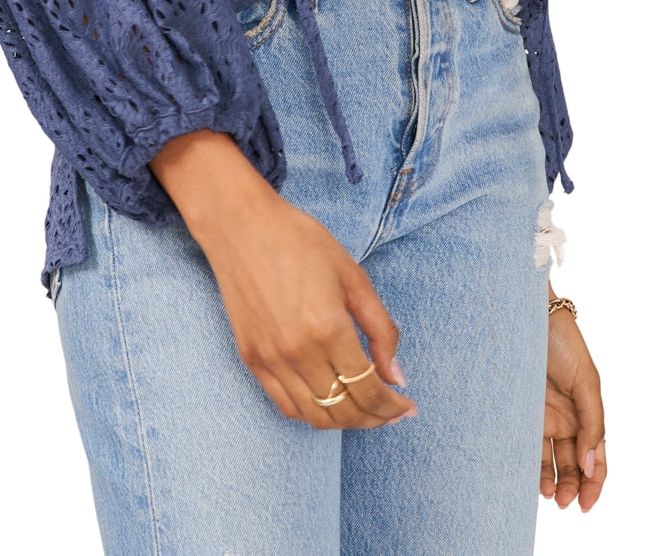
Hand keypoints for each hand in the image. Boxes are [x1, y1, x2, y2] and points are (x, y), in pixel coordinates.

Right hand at [150, 129, 418, 429]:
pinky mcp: (251, 359)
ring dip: (345, 421)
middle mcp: (298, 352)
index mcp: (328, 327)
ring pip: (315, 417)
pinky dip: (312, 413)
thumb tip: (396, 375)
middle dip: (375, 418)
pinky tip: (329, 400)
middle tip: (393, 411)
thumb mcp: (353, 275)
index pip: (368, 390)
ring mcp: (271, 360)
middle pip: (344, 411)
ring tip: (366, 410)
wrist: (240, 227)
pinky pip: (285, 405)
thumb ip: (380, 328)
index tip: (407, 405)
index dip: (393, 406)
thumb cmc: (300, 241)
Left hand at [542, 291, 606, 510]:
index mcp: (586, 414)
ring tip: (547, 494)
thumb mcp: (587, 381)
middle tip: (564, 502)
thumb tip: (589, 462)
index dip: (594, 483)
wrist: (527, 314)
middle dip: (570, 487)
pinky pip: (522, 443)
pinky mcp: (516, 411)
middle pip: (571, 465)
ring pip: (547, 460)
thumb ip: (592, 422)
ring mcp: (540, 416)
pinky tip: (527, 477)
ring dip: (549, 481)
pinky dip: (526, 464)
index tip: (586, 503)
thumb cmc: (563, 342)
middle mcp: (564, 419)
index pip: (595, 458)